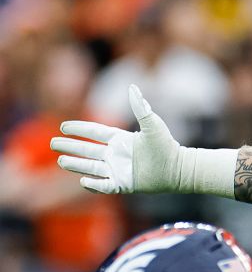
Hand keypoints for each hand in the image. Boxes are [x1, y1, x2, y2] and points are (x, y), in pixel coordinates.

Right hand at [51, 85, 182, 193]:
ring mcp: (119, 170)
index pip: (95, 133)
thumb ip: (140, 107)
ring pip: (91, 167)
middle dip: (70, 147)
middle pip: (87, 150)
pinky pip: (104, 185)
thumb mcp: (152, 124)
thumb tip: (132, 87)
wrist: (178, 168)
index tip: (63, 126)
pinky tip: (82, 180)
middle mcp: (117, 155)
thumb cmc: (166, 145)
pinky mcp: (123, 184)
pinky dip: (93, 184)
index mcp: (122, 140)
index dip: (79, 129)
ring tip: (60, 160)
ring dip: (75, 164)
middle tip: (53, 143)